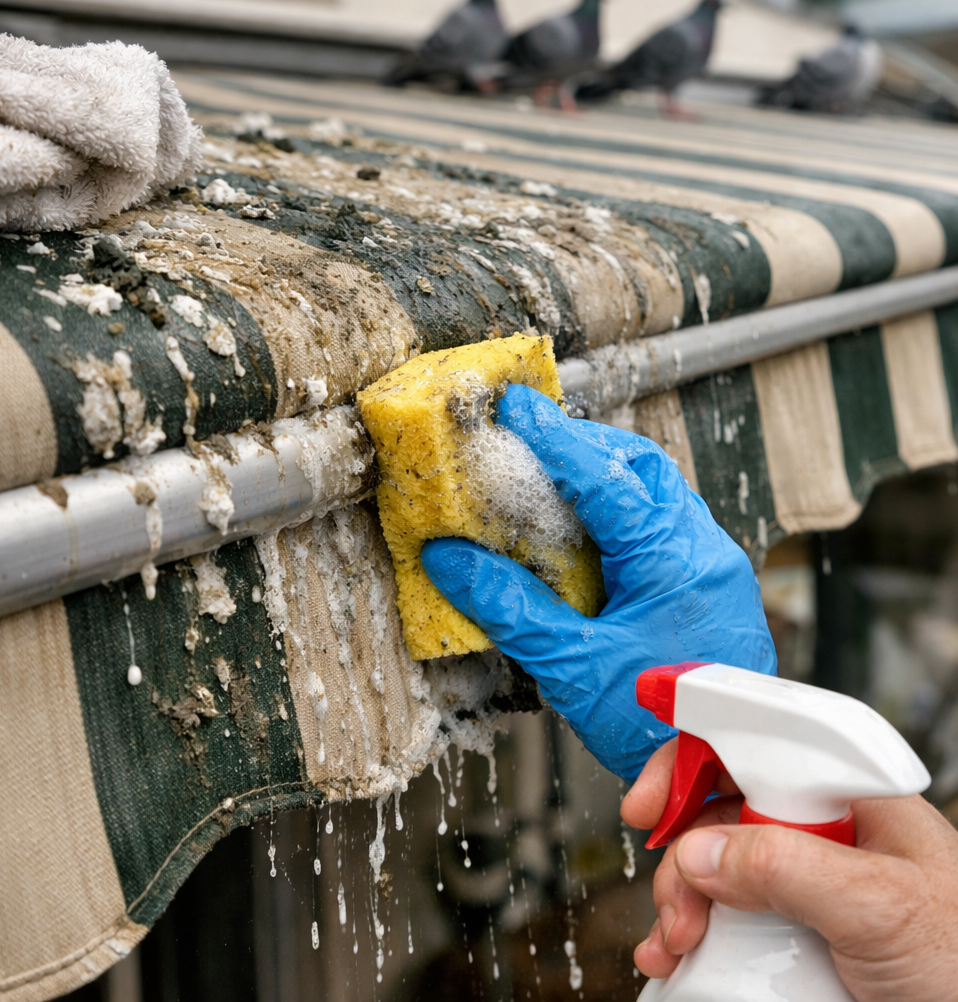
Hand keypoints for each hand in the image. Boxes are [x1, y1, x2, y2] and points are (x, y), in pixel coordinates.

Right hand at [420, 384, 775, 782]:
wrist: (731, 776)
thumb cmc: (660, 729)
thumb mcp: (570, 665)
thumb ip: (509, 607)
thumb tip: (449, 559)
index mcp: (671, 559)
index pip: (605, 475)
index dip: (554, 436)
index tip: (515, 405)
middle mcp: (702, 548)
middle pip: (644, 466)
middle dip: (587, 445)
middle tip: (536, 440)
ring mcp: (714, 564)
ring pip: (660, 491)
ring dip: (608, 476)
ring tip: (557, 480)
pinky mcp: (712, 584)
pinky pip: (667, 522)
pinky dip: (625, 511)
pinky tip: (592, 534)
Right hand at [624, 738, 957, 1001]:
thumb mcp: (880, 907)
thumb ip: (786, 866)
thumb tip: (699, 853)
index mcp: (850, 799)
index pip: (757, 747)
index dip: (694, 760)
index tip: (651, 799)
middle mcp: (824, 833)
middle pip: (722, 810)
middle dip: (683, 851)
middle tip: (672, 898)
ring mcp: (808, 885)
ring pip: (716, 866)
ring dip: (679, 900)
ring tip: (675, 943)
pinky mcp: (797, 932)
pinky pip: (727, 918)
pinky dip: (690, 935)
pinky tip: (677, 956)